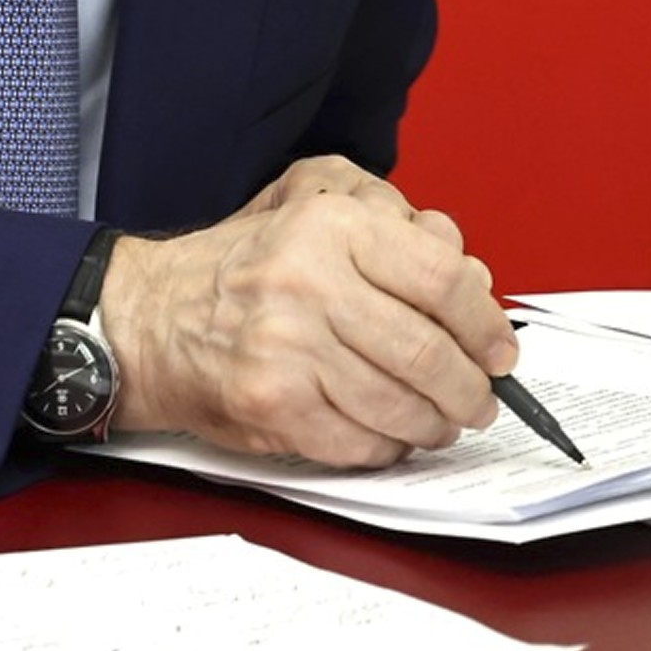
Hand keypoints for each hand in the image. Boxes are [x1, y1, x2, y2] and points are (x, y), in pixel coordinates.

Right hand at [97, 157, 518, 465]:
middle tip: (480, 399)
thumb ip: (395, 226)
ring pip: (400, 405)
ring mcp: (288, 348)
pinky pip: (359, 442)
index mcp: (330, 226)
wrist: (151, 317)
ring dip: (434, 424)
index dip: (485, 323)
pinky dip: (387, 447)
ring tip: (441, 422)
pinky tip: (389, 435)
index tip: (499, 349)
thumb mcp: (313, 204)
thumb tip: (471, 277)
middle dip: (470, 388)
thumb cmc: (245, 266)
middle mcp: (309, 282)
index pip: (442, 279)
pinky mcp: (272, 404)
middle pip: (428, 352)